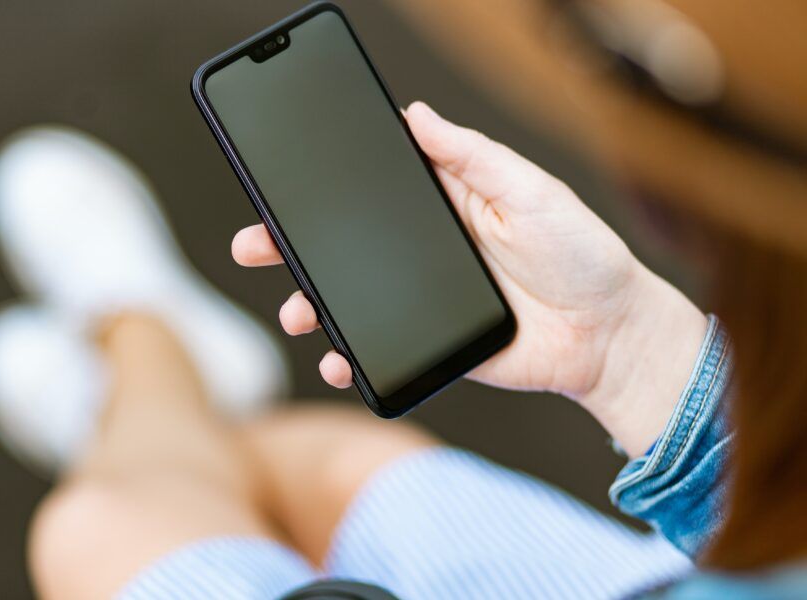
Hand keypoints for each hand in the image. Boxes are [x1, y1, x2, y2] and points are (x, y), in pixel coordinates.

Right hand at [232, 102, 705, 455]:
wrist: (610, 335)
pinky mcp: (430, 343)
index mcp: (444, 205)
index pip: (371, 190)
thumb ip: (471, 156)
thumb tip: (415, 114)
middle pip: (344, 246)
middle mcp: (423, 251)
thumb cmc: (582, 254)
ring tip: (297, 311)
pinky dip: (350, 356)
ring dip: (312, 304)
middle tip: (255, 245)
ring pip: (350, 299)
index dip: (325, 189)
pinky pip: (378, 348)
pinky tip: (337, 358)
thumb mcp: (530, 190)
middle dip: (292, 246)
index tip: (281, 186)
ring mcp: (421, 299)